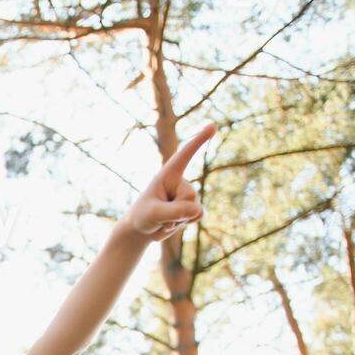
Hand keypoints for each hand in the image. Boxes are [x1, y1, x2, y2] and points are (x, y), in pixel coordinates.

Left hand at [123, 122, 215, 242]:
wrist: (142, 229)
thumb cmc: (142, 216)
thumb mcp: (153, 214)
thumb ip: (174, 211)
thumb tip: (197, 211)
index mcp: (168, 174)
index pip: (185, 155)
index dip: (199, 140)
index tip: (212, 125)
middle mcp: (181, 181)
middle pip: (189, 196)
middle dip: (175, 211)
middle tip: (159, 215)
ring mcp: (188, 195)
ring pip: (195, 209)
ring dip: (178, 219)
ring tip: (163, 219)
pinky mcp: (193, 208)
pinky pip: (198, 216)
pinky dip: (184, 224)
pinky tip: (172, 223)